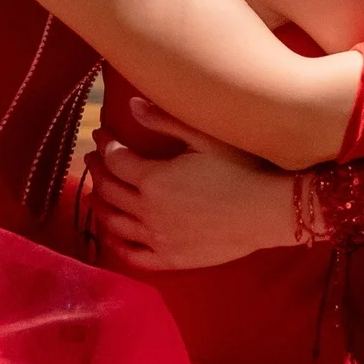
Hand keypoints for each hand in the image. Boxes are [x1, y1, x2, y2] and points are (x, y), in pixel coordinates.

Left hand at [91, 96, 300, 271]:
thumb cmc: (242, 169)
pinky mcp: (170, 259)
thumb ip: (165, 121)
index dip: (106, 145)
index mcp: (153, 180)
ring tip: (97, 193)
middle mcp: (147, 211)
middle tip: (94, 159)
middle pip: (109, 191)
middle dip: (98, 171)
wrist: (269, 212)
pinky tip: (112, 235)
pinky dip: (115, 244)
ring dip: (100, 205)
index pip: (116, 160)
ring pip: (113, 224)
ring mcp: (157, 239)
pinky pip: (132, 255)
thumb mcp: (206, 138)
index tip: (102, 135)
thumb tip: (133, 104)